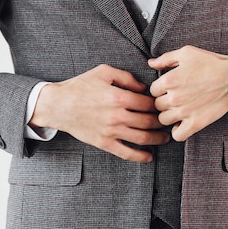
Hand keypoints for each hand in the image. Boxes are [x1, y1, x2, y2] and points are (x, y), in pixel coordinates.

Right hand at [29, 64, 169, 162]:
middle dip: (162, 122)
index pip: (148, 103)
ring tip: (166, 138)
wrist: (58, 105)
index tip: (164, 105)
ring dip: (158, 139)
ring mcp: (111, 131)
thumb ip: (127, 77)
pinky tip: (149, 156)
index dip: (159, 104)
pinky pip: (126, 153)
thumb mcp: (103, 72)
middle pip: (149, 121)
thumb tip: (144, 87)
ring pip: (143, 138)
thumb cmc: (80, 86)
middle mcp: (117, 115)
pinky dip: (140, 157)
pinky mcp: (104, 143)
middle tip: (169, 122)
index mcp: (119, 96)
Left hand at [148, 45, 227, 140]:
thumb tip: (150, 63)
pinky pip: (177, 135)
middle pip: (156, 106)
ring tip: (178, 110)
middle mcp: (174, 98)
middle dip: (164, 101)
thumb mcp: (187, 53)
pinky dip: (178, 131)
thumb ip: (165, 58)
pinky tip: (182, 123)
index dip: (160, 89)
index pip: (152, 91)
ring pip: (163, 120)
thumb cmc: (211, 63)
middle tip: (174, 98)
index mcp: (169, 80)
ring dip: (169, 115)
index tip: (169, 88)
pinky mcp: (196, 123)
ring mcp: (185, 112)